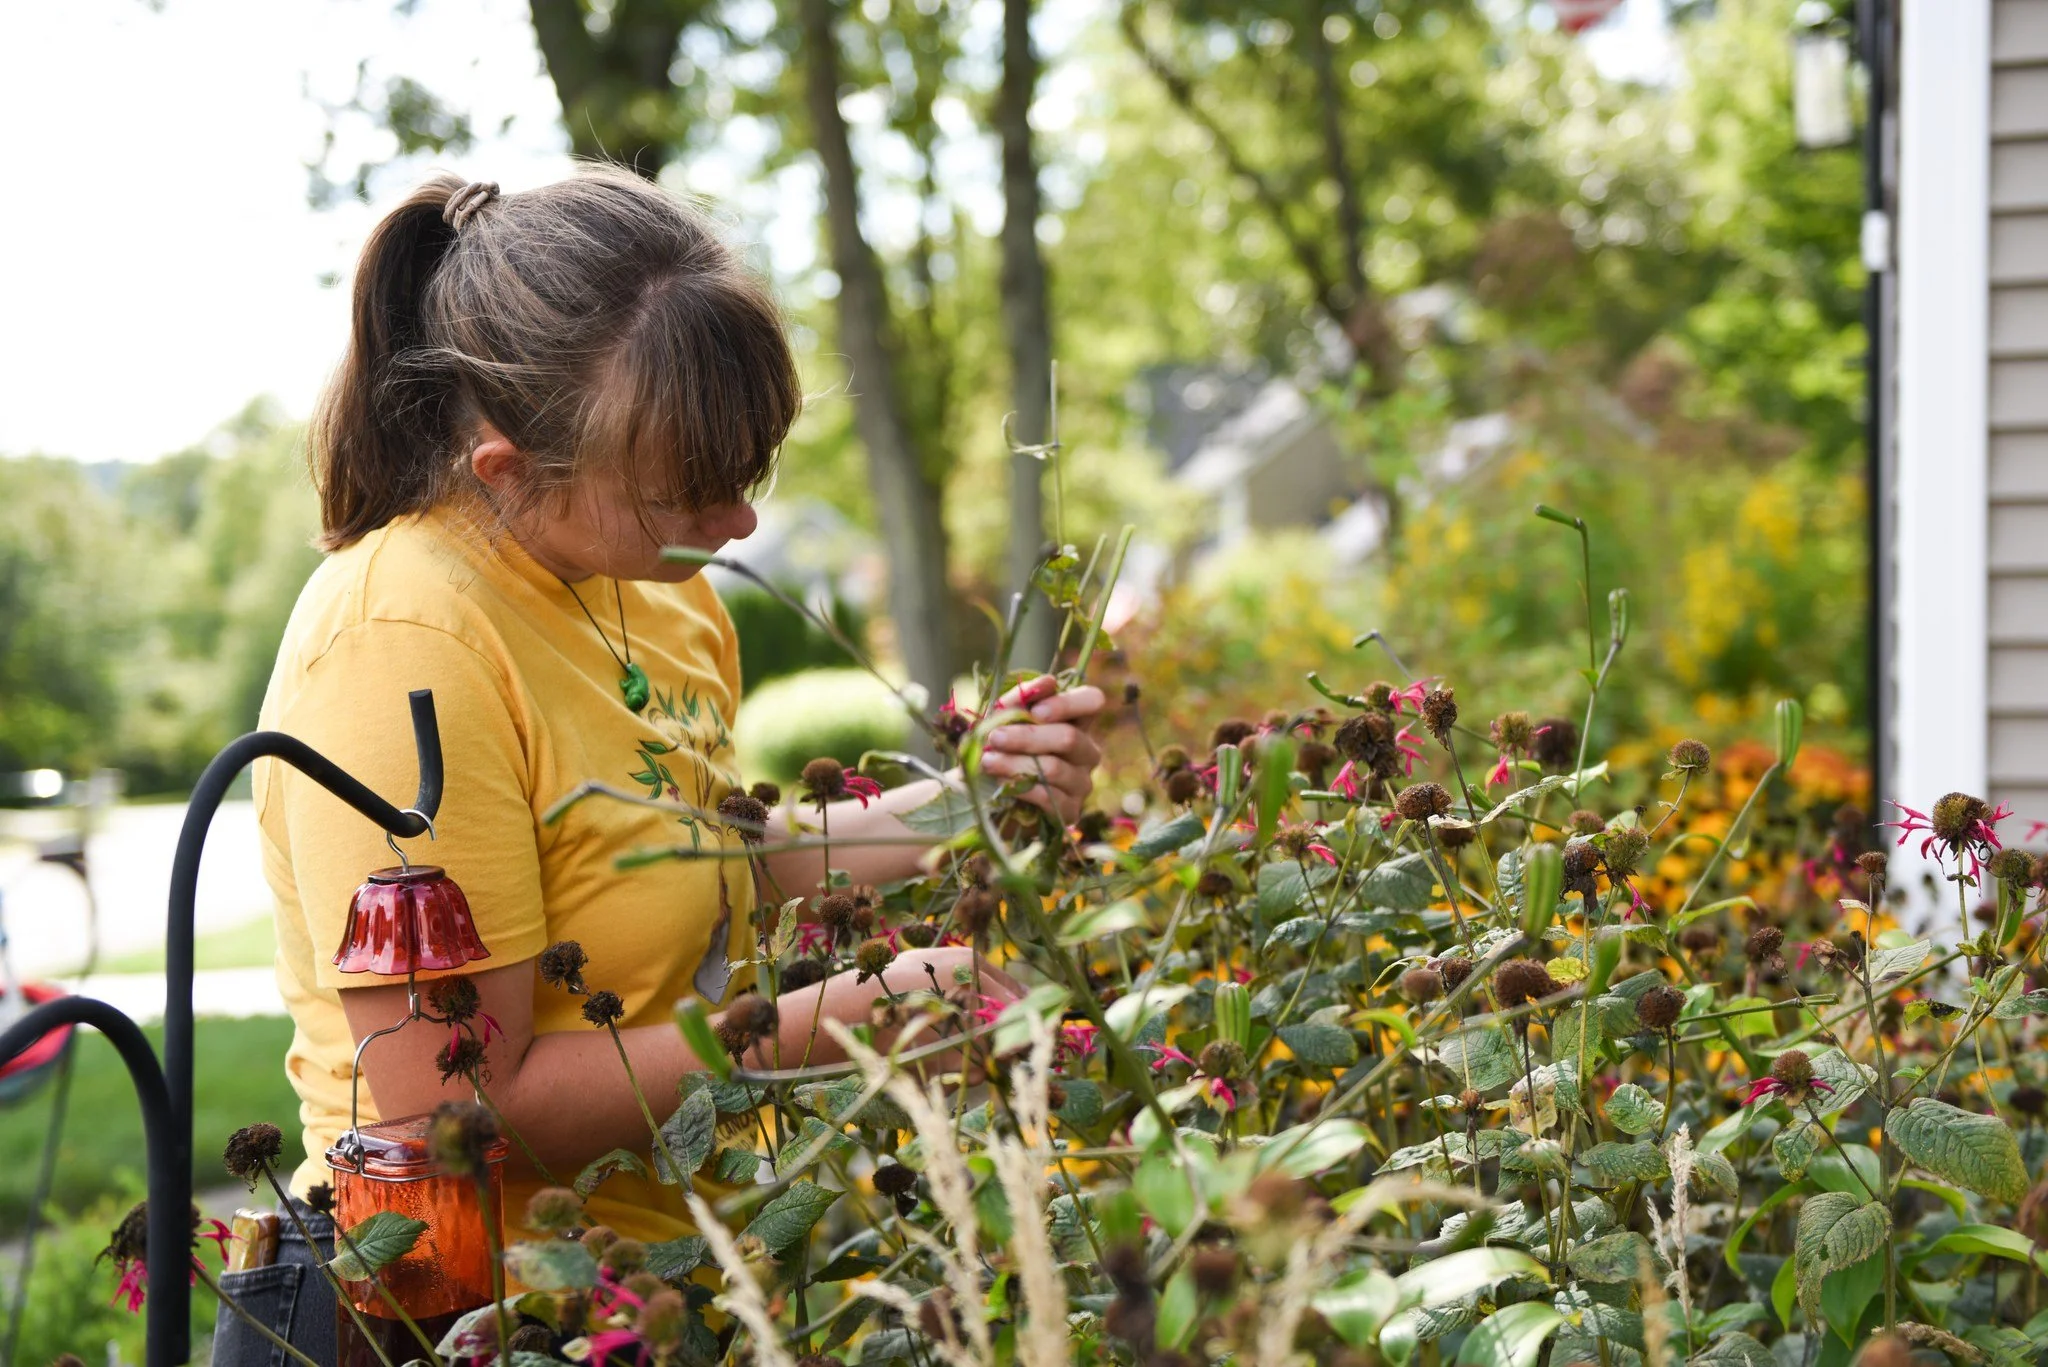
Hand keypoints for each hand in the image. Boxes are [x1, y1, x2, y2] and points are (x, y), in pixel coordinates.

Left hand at [979, 675, 1105, 822]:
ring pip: (1055, 768)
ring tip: (987, 761)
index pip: (1092, 701)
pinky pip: (1049, 797)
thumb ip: (1022, 698)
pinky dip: (1021, 787)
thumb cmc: (998, 746)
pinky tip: (1000, 782)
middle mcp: (1086, 751)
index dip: (1068, 704)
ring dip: (1016, 763)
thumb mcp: (1003, 717)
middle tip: (994, 738)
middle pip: (1069, 738)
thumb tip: (1048, 682)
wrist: (980, 790)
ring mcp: (1081, 783)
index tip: (1037, 710)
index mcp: (1076, 721)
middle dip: (1027, 736)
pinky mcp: (1070, 811)